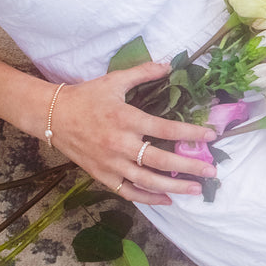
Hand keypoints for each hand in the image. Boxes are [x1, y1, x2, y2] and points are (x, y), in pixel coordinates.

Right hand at [50, 62, 218, 204]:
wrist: (53, 117)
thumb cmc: (86, 97)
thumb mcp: (114, 80)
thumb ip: (143, 72)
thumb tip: (169, 65)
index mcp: (127, 119)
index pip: (166, 128)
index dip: (191, 133)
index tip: (211, 136)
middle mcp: (121, 144)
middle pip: (162, 160)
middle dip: (189, 166)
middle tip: (211, 170)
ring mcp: (111, 164)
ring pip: (148, 181)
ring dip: (174, 187)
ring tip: (196, 189)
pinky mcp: (103, 176)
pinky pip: (130, 192)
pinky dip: (149, 199)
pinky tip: (167, 200)